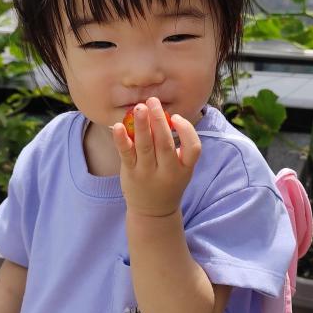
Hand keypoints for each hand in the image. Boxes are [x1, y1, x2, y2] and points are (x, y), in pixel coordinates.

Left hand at [111, 97, 200, 216]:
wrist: (153, 212)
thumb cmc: (169, 181)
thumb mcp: (181, 168)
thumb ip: (176, 145)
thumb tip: (161, 114)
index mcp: (185, 168)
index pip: (194, 149)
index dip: (187, 131)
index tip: (176, 118)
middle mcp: (168, 171)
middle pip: (165, 144)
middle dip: (159, 121)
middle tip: (153, 101)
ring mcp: (148, 173)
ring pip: (145, 147)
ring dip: (142, 126)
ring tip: (140, 107)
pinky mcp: (131, 173)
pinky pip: (126, 155)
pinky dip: (121, 140)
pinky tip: (118, 126)